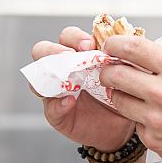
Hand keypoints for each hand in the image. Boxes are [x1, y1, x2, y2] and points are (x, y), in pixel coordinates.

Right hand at [30, 27, 135, 151]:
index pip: (67, 36)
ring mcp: (56, 91)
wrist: (124, 125)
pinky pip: (50, 107)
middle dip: (54, 50)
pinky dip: (58, 104)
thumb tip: (119, 49)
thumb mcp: (123, 72)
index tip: (89, 44)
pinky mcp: (57, 113)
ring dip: (50, 75)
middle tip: (71, 56)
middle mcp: (63, 69)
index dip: (75, 37)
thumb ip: (119, 59)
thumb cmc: (123, 92)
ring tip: (68, 79)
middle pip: (42, 50)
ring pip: (37, 77)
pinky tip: (70, 102)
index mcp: (79, 54)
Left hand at [98, 34, 161, 162]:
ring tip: (129, 92)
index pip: (134, 48)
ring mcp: (157, 120)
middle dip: (107, 70)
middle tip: (109, 70)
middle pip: (116, 75)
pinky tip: (154, 116)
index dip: (115, 44)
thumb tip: (141, 56)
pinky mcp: (154, 140)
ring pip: (118, 100)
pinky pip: (135, 123)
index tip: (110, 45)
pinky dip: (139, 118)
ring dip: (119, 94)